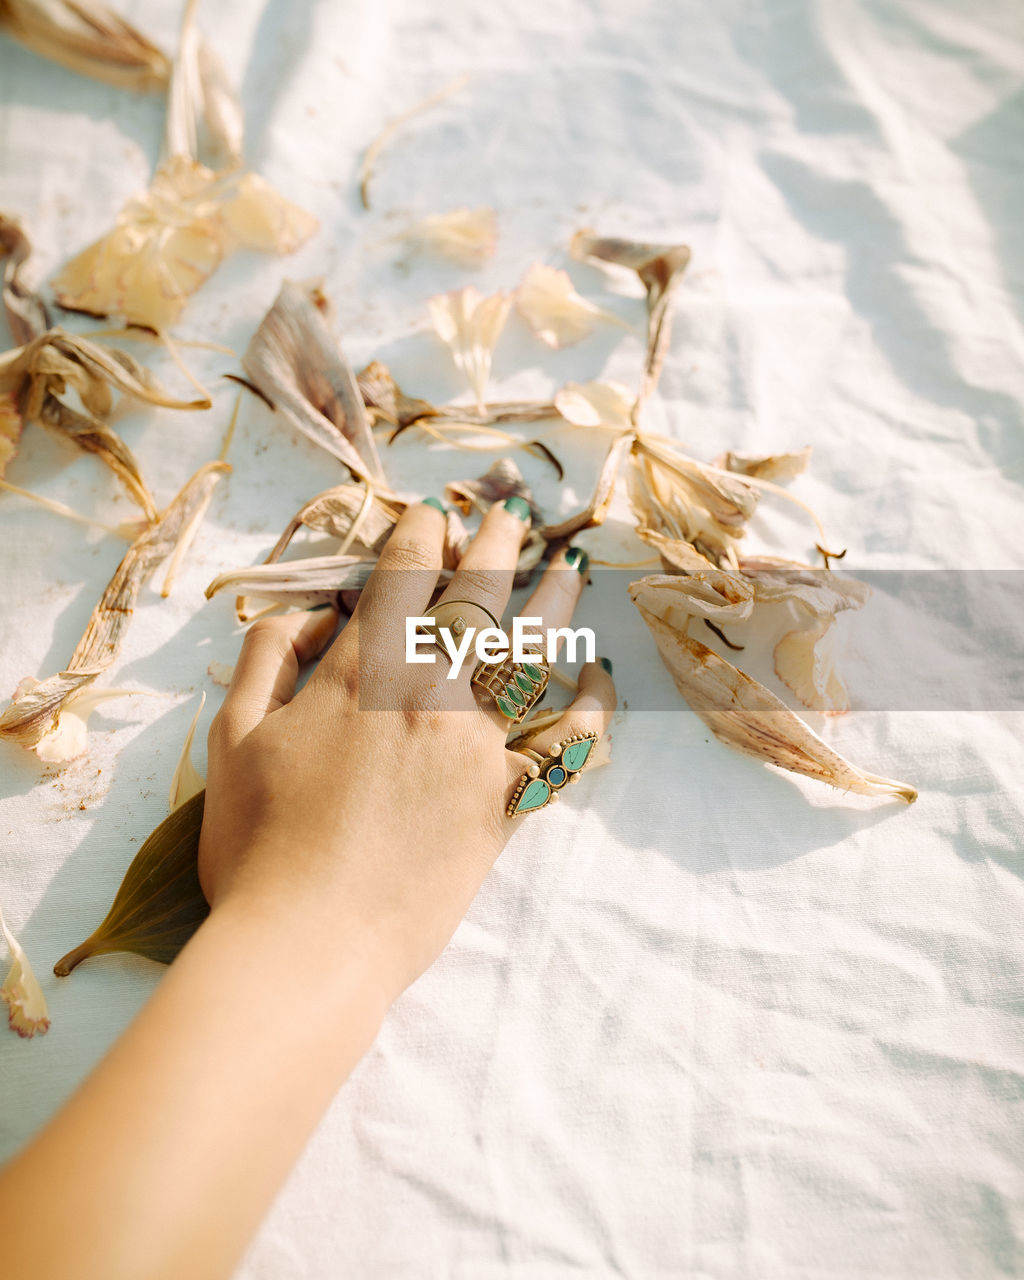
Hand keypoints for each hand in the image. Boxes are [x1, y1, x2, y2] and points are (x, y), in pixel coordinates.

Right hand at [198, 499, 615, 1003]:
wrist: (310, 943)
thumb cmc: (256, 845)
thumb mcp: (231, 738)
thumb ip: (268, 660)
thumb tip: (312, 616)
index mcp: (362, 671)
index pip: (402, 575)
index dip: (419, 536)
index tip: (432, 518)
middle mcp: (430, 692)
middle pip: (477, 597)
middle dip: (496, 544)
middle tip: (513, 515)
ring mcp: (477, 745)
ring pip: (532, 653)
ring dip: (555, 601)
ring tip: (572, 568)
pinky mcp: (506, 801)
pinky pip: (566, 743)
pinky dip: (589, 707)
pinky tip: (598, 679)